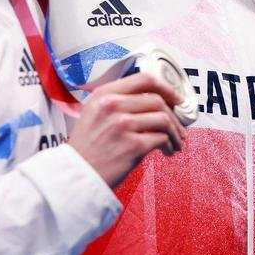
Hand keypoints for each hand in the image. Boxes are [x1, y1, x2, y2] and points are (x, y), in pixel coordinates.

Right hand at [69, 72, 188, 188]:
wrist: (76, 174)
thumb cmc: (87, 148)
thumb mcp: (94, 113)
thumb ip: (118, 102)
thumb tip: (154, 102)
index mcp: (104, 94)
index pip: (144, 79)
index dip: (165, 88)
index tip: (175, 97)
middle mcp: (113, 105)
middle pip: (158, 100)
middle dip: (173, 115)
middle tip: (178, 126)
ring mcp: (123, 124)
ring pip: (163, 119)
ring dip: (175, 132)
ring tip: (176, 142)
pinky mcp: (133, 145)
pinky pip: (162, 138)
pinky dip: (170, 145)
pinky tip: (168, 151)